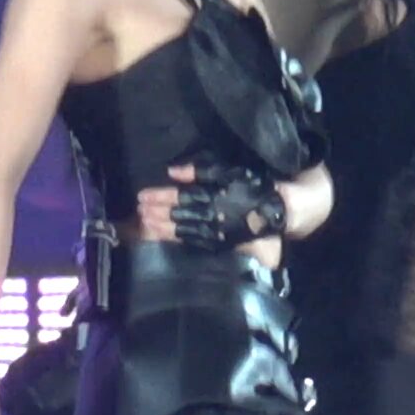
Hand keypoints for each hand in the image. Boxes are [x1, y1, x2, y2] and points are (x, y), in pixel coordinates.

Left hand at [136, 162, 285, 249]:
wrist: (276, 211)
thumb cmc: (254, 186)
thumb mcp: (229, 172)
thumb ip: (200, 172)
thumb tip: (172, 172)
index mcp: (211, 196)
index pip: (179, 196)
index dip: (159, 196)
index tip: (142, 195)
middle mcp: (209, 215)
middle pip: (176, 214)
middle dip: (155, 212)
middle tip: (138, 210)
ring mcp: (212, 231)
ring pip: (180, 229)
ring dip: (160, 226)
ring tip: (144, 222)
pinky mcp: (216, 243)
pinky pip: (190, 241)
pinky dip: (173, 238)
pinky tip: (161, 236)